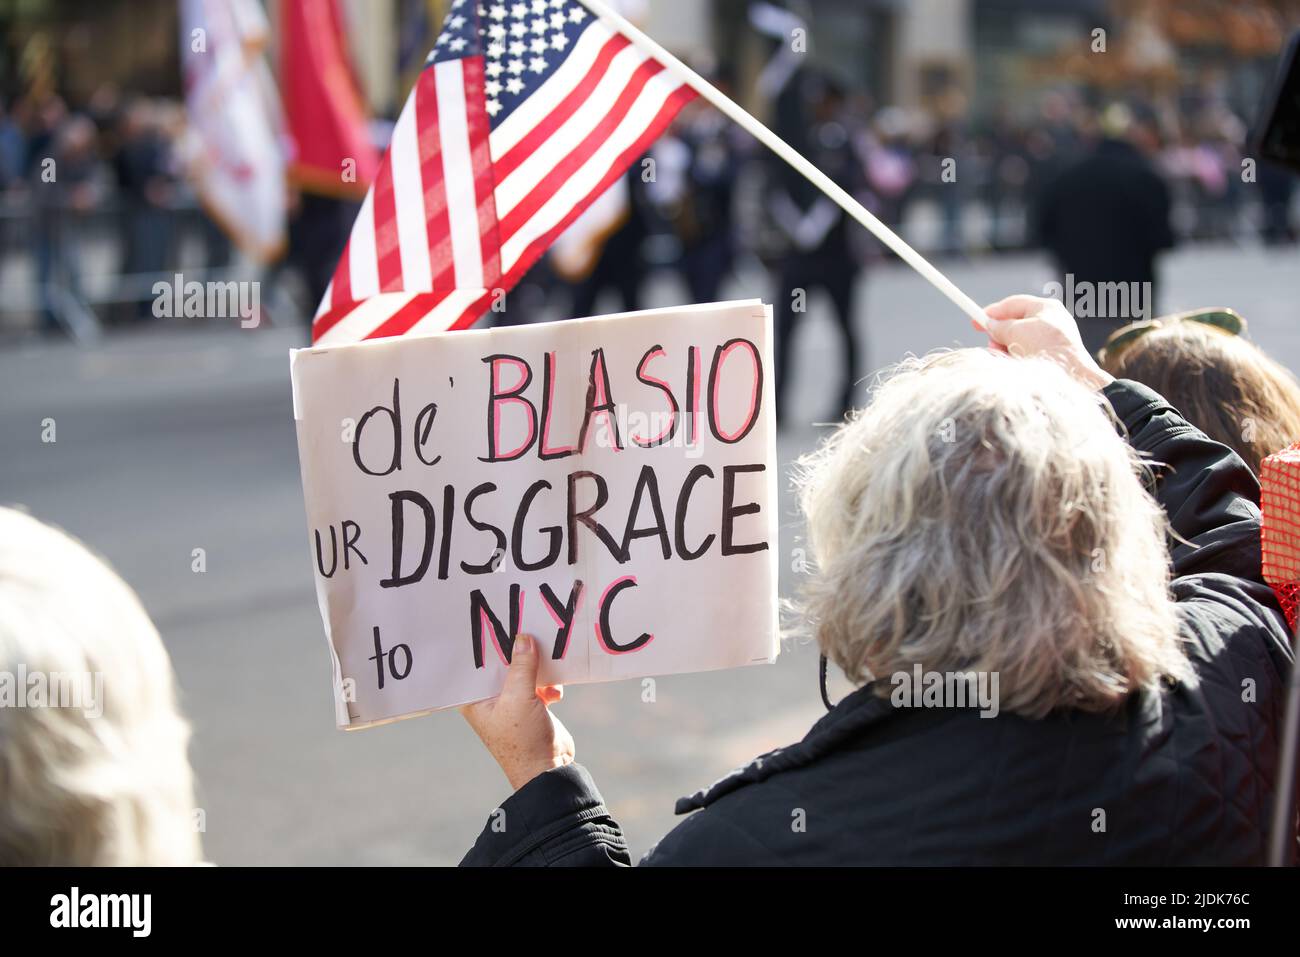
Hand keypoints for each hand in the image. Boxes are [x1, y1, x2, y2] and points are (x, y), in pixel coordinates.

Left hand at [460, 635, 573, 790]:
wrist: (548, 769)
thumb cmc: (523, 740)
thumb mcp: (519, 699)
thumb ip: (521, 667)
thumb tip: (524, 638)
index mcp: (474, 699)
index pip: (475, 664)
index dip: (485, 645)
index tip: (496, 622)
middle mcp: (489, 698)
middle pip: (501, 664)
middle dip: (516, 651)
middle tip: (528, 629)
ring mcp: (511, 701)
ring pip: (522, 670)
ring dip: (537, 668)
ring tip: (548, 667)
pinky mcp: (531, 704)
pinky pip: (538, 681)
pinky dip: (548, 683)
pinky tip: (555, 693)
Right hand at [979, 294, 1113, 391]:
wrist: (1069, 374)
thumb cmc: (1047, 346)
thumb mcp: (1017, 331)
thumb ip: (1000, 326)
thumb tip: (991, 326)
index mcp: (1046, 308)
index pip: (1014, 304)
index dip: (993, 312)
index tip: (976, 320)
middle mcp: (1051, 323)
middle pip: (1015, 325)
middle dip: (1000, 336)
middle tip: (991, 345)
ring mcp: (1052, 342)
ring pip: (1019, 343)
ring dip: (1007, 350)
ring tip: (1006, 358)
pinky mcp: (1051, 359)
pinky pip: (1027, 356)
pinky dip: (1017, 360)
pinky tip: (1015, 366)